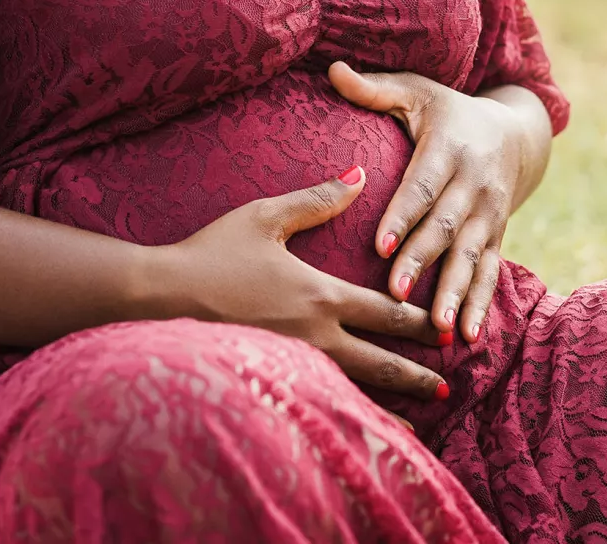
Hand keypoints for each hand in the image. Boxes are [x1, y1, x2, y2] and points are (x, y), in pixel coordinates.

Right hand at [145, 168, 449, 399]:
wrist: (158, 298)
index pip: (387, 311)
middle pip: (381, 361)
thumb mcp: (265, 217)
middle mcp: (316, 337)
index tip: (448, 333)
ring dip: (390, 406)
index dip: (421, 323)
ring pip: (354, 391)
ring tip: (419, 424)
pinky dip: (346, 419)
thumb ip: (317, 200)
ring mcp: (292, 366)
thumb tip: (360, 175)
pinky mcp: (269, 384)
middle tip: (448, 388)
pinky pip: (319, 405)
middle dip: (417, 375)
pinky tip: (356, 431)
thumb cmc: (210, 252)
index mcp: (320, 295)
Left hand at [329, 63, 550, 345]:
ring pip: (471, 257)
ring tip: (440, 327)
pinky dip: (482, 305)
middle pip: (445, 227)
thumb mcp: (416, 92)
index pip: (422, 186)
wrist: (514, 134)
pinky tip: (470, 336)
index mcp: (449, 148)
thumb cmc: (447, 112)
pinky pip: (491, 273)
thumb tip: (332, 68)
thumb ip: (374, 88)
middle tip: (394, 293)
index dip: (402, 216)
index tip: (378, 245)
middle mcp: (475, 183)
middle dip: (421, 261)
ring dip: (455, 293)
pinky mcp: (499, 236)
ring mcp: (490, 213)